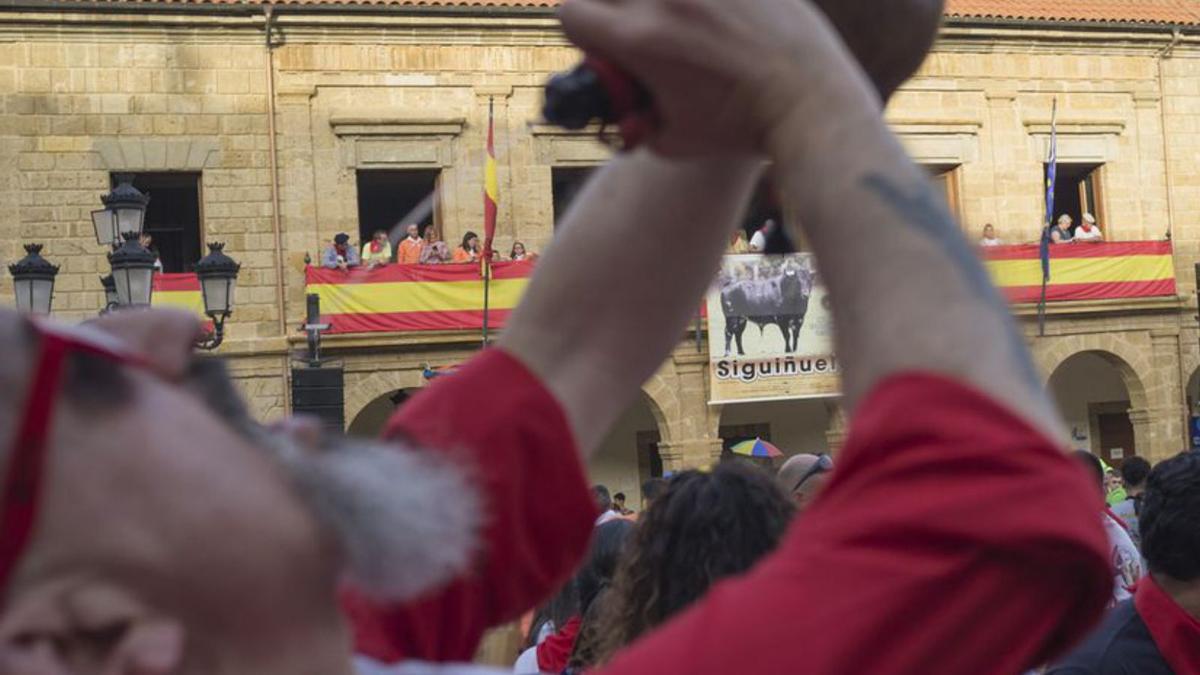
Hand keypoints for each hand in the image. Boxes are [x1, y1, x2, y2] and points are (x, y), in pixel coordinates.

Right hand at [558, 0, 878, 155]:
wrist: (810, 101)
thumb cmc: (740, 129)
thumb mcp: (673, 143)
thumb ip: (634, 124)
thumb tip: (621, 112)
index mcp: (641, 40)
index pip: (570, 13)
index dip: (580, 33)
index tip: (601, 47)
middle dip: (609, 11)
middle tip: (637, 35)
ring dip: (651, 5)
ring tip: (675, 25)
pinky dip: (700, 5)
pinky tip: (713, 20)